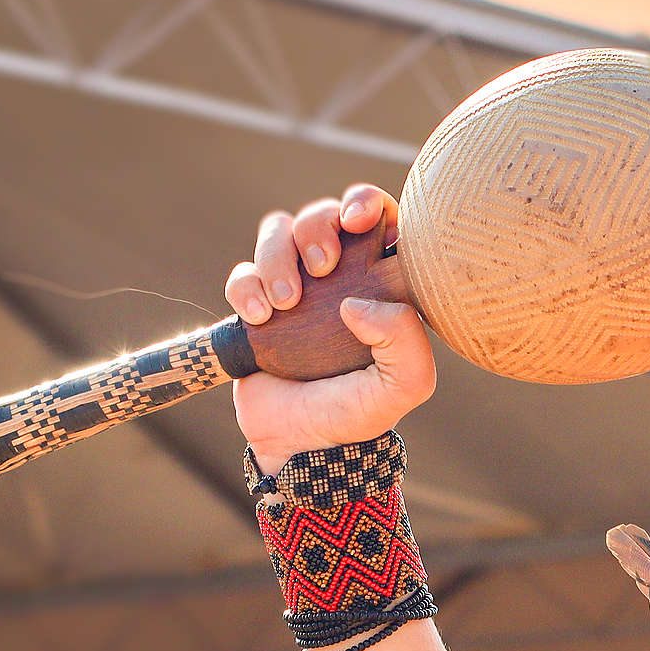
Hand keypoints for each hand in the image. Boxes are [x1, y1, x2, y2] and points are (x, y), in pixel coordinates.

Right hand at [227, 184, 436, 472]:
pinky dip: (246, 286)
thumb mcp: (402, 387)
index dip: (367, 203)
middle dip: (318, 223)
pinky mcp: (257, 304)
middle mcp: (340, 279)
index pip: (381, 220)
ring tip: (286, 304)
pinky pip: (243, 271)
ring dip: (277, 256)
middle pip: (325, 213)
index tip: (358, 220)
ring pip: (279, 231)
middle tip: (320, 265)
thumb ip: (406, 341)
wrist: (299, 447)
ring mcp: (297, 288)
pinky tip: (259, 318)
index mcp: (382, 287)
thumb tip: (357, 302)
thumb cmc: (358, 416)